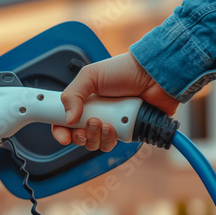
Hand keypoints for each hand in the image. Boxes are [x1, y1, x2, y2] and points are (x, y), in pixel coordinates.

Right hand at [51, 51, 178, 150]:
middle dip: (80, 135)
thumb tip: (67, 119)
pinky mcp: (126, 132)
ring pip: (95, 143)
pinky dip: (111, 139)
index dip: (61, 131)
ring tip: (104, 123)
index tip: (63, 135)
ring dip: (96, 137)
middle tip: (89, 123)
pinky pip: (112, 144)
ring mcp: (111, 124)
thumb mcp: (91, 75)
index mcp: (85, 101)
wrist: (154, 75)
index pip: (65, 121)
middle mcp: (97, 114)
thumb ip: (73, 95)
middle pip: (79, 136)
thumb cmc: (125, 70)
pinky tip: (115, 127)